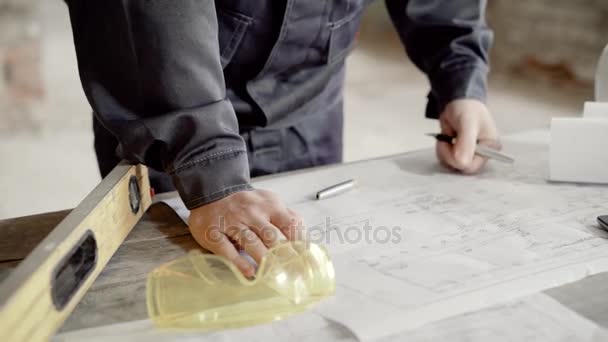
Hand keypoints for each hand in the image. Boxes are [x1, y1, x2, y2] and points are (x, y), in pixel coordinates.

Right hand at [188, 189, 303, 277]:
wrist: (210, 191)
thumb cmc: (245, 203)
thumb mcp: (268, 202)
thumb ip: (286, 217)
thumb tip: (306, 239)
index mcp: (269, 206)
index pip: (290, 224)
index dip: (300, 243)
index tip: (307, 260)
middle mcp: (251, 213)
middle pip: (271, 237)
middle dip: (284, 257)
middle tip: (294, 275)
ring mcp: (232, 222)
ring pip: (251, 243)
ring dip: (264, 260)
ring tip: (273, 276)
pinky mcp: (213, 232)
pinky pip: (227, 249)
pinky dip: (239, 262)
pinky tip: (249, 273)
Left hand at [436, 99, 499, 173]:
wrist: (457, 101)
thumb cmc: (467, 109)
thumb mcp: (468, 123)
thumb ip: (466, 143)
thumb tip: (461, 163)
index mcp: (489, 149)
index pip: (473, 166)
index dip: (459, 159)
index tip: (452, 143)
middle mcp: (480, 154)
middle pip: (461, 167)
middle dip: (449, 154)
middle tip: (448, 139)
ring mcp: (468, 154)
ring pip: (451, 165)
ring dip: (444, 151)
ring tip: (447, 137)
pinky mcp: (458, 153)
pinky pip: (445, 160)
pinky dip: (441, 150)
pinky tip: (445, 139)